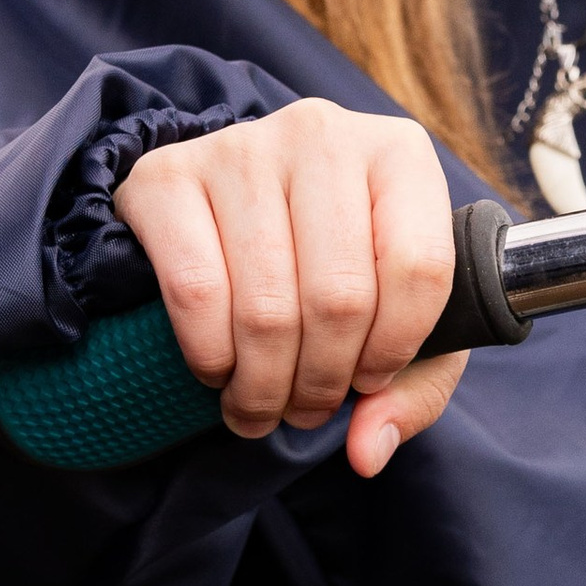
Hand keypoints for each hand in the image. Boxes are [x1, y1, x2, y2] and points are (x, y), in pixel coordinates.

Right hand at [114, 102, 465, 475]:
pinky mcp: (165, 175)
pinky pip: (194, 291)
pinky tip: (220, 371)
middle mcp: (321, 134)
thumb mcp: (400, 319)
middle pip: (338, 296)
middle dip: (321, 382)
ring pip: (266, 306)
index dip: (396, 348)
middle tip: (307, 410)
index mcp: (399, 154)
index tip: (370, 379)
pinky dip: (209, 355)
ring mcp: (239, 148)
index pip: (420, 267)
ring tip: (264, 405)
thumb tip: (370, 450)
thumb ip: (413, 388)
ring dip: (264, 384)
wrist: (230, 204)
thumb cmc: (335, 263)